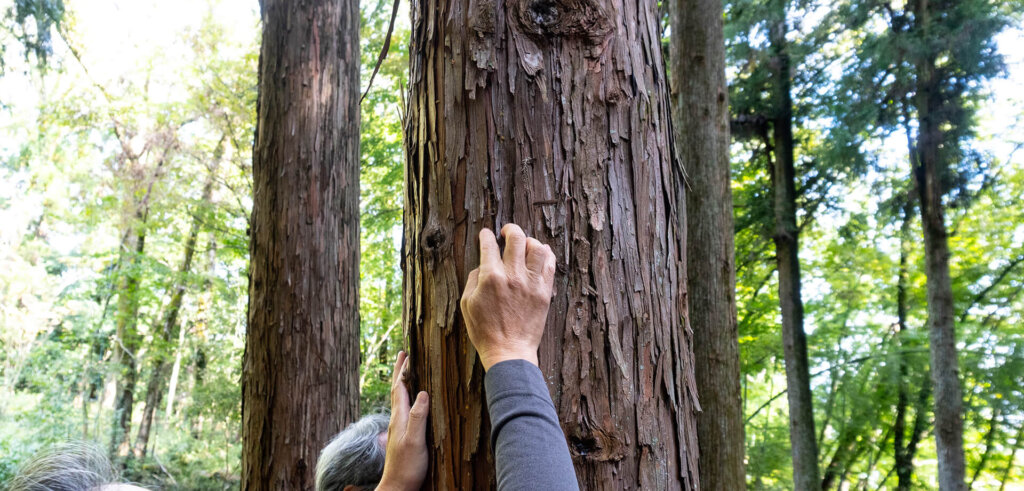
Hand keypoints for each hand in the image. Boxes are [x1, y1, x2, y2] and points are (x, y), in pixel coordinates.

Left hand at [377, 351, 428, 490]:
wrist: (398, 487)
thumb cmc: (407, 467)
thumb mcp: (415, 440)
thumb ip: (418, 416)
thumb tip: (423, 392)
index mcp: (399, 418)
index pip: (398, 387)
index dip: (402, 370)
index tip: (406, 353)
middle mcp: (396, 420)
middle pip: (396, 390)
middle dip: (399, 372)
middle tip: (403, 356)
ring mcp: (398, 428)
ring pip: (399, 399)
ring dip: (402, 383)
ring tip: (406, 373)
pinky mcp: (402, 436)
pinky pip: (404, 410)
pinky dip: (406, 398)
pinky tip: (412, 402)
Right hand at [460, 224, 556, 370]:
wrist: (509, 352)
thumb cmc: (485, 331)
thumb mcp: (467, 304)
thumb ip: (473, 279)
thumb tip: (482, 265)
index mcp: (490, 277)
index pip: (489, 244)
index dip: (486, 235)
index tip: (486, 234)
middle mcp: (513, 276)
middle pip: (516, 238)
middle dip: (509, 229)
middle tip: (506, 231)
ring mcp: (531, 283)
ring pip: (536, 247)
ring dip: (529, 241)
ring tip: (524, 245)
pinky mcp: (544, 292)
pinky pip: (550, 265)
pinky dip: (546, 254)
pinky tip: (540, 253)